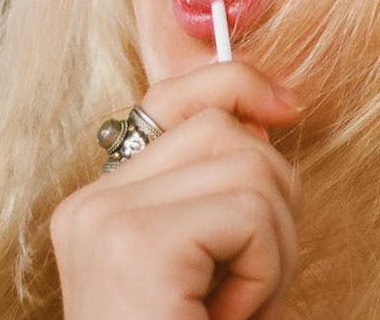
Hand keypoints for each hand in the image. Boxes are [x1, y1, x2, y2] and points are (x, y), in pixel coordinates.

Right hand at [51, 62, 302, 319]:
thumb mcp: (212, 264)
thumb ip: (220, 189)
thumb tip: (268, 110)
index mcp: (103, 206)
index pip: (172, 100)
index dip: (235, 83)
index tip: (288, 106)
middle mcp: (91, 204)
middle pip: (227, 130)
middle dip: (272, 204)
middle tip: (248, 287)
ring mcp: (105, 221)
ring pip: (250, 167)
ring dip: (273, 247)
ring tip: (236, 309)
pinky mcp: (135, 245)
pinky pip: (249, 212)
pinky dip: (263, 272)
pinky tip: (228, 319)